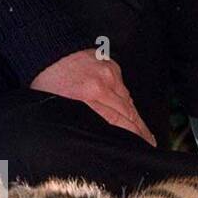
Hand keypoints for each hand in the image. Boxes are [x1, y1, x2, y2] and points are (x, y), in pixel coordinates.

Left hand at [30, 49, 156, 145]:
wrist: (48, 52)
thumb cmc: (48, 80)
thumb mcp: (57, 108)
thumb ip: (78, 121)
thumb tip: (93, 137)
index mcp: (87, 96)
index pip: (118, 121)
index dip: (133, 136)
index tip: (141, 146)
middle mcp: (102, 85)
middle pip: (129, 113)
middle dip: (140, 131)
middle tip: (149, 144)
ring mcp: (109, 74)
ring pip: (128, 101)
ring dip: (135, 118)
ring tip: (144, 133)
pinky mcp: (112, 66)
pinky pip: (123, 88)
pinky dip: (126, 101)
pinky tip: (130, 113)